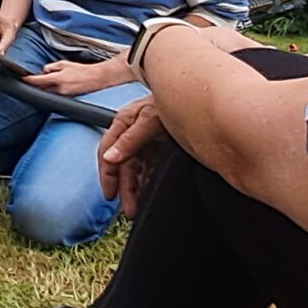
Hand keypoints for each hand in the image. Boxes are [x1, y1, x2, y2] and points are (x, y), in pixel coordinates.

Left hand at [27, 55, 136, 96]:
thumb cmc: (81, 70)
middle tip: (29, 81)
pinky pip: (55, 95)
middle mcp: (59, 89)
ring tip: (43, 83)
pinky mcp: (67, 98)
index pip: (38, 81)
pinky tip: (53, 88)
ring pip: (48, 93)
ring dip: (44, 89)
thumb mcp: (64, 64)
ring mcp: (63, 95)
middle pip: (41, 89)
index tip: (22, 79)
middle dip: (36, 86)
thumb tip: (43, 71)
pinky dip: (52, 91)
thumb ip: (52, 67)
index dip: (29, 80)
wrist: (96, 78)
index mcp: (58, 79)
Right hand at [96, 93, 163, 215]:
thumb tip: (110, 158)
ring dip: (135, 189)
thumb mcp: (150, 119)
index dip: (107, 176)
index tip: (110, 195)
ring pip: (135, 171)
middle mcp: (131, 134)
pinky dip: (147, 182)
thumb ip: (130, 139)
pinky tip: (149, 193)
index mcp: (124, 124)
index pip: (107, 153)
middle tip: (129, 209)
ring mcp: (145, 142)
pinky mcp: (159, 148)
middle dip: (124, 189)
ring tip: (139, 206)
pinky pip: (148, 170)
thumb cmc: (171, 102)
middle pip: (122, 166)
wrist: (200, 97)